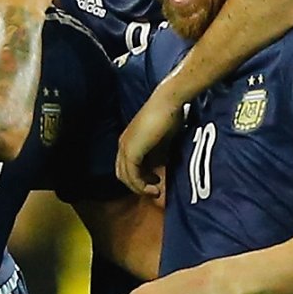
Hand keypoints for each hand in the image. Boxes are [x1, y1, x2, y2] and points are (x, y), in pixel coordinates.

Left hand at [115, 71, 190, 196]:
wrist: (168, 102)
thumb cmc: (169, 116)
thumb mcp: (162, 141)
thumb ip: (158, 154)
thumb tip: (159, 168)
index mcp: (128, 141)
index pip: (127, 166)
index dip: (140, 177)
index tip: (156, 180)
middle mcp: (123, 145)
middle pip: (123, 174)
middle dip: (138, 185)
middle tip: (155, 189)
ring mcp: (125, 148)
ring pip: (126, 177)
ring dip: (140, 188)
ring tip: (156, 191)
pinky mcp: (131, 151)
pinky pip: (132, 176)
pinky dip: (141, 185)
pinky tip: (155, 186)